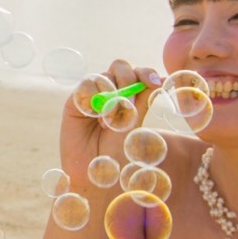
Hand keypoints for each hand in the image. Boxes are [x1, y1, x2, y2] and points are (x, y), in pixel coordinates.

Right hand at [60, 60, 161, 184]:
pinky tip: (93, 118)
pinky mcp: (75, 101)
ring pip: (104, 76)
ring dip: (110, 97)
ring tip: (109, 123)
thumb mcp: (134, 125)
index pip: (138, 73)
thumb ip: (143, 101)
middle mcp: (111, 92)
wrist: (95, 172)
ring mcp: (92, 95)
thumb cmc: (117, 153)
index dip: (146, 73)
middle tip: (129, 106)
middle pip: (120, 67)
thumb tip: (162, 78)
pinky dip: (93, 97)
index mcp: (129, 97)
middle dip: (128, 80)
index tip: (155, 83)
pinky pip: (86, 85)